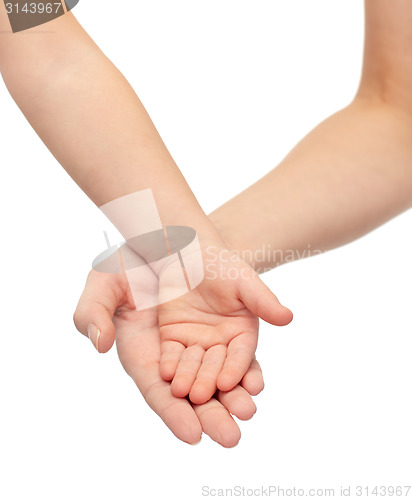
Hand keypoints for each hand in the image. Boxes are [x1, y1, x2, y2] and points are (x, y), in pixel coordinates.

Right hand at [73, 269, 265, 446]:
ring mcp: (202, 340)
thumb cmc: (127, 263)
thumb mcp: (101, 284)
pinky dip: (245, 367)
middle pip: (193, 393)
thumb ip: (92, 314)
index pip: (158, 392)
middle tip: (230, 437)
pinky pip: (237, 351)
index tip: (193, 434)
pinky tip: (255, 381)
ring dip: (233, 395)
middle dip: (211, 415)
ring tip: (247, 410)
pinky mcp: (225, 325)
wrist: (161, 238)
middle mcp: (175, 354)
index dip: (173, 413)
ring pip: (219, 376)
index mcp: (144, 353)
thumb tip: (100, 345)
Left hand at [158, 245, 292, 404]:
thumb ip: (263, 300)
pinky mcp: (173, 338)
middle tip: (202, 397)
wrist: (189, 252)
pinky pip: (172, 354)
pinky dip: (170, 364)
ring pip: (193, 365)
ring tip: (182, 392)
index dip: (236, 369)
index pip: (241, 355)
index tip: (229, 382)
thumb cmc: (221, 264)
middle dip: (209, 382)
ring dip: (188, 379)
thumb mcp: (244, 281)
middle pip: (216, 366)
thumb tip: (288, 317)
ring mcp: (196, 342)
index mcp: (243, 332)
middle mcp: (221, 342)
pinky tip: (165, 374)